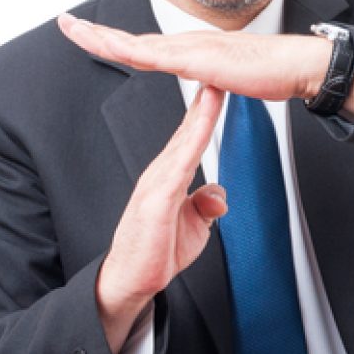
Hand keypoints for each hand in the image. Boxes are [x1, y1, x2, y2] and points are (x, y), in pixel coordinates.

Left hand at [57, 13, 353, 115]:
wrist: (298, 65)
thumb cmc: (274, 72)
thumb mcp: (234, 77)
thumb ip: (216, 79)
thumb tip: (211, 84)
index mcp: (194, 49)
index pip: (146, 46)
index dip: (116, 40)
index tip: (90, 33)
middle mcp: (189, 43)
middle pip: (132, 39)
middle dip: (95, 32)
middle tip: (66, 22)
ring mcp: (194, 49)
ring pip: (137, 43)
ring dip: (103, 37)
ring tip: (74, 29)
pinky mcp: (202, 59)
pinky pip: (158, 56)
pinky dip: (130, 50)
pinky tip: (111, 47)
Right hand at [97, 85, 226, 353]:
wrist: (133, 280)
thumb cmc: (158, 250)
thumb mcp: (194, 225)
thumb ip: (206, 205)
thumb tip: (219, 195)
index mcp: (169, 176)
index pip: (191, 137)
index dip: (205, 111)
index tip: (219, 87)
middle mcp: (160, 174)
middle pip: (187, 131)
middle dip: (204, 102)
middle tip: (219, 72)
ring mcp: (155, 186)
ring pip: (182, 144)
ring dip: (198, 117)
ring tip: (213, 91)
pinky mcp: (154, 203)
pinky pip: (176, 170)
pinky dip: (188, 149)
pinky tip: (198, 133)